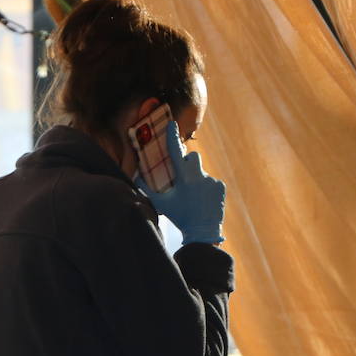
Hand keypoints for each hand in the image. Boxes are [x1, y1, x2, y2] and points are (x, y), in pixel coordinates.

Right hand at [139, 120, 225, 243]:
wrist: (203, 231)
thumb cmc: (179, 216)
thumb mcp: (161, 203)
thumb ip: (146, 189)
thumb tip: (135, 177)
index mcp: (184, 178)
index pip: (176, 152)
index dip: (172, 137)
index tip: (172, 124)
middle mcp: (199, 176)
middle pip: (192, 157)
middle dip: (187, 161)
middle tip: (182, 175)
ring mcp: (212, 180)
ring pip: (201, 172)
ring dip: (196, 179)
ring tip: (193, 196)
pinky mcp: (220, 186)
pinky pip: (211, 181)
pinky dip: (206, 188)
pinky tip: (202, 200)